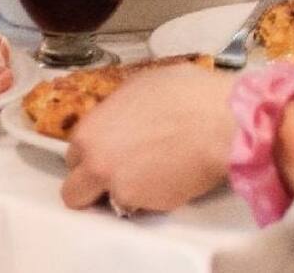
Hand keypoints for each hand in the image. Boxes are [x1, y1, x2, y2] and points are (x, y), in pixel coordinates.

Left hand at [61, 65, 237, 212]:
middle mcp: (97, 165)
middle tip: (118, 175)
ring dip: (125, 192)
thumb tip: (120, 117)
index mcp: (89, 133)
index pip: (73, 156)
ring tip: (154, 173)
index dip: (91, 155)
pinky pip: (143, 206)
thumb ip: (116, 111)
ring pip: (111, 203)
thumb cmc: (184, 93)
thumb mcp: (138, 87)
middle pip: (75, 193)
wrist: (220, 121)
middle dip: (92, 187)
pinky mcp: (151, 207)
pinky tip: (172, 176)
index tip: (107, 154)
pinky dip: (153, 197)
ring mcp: (122, 190)